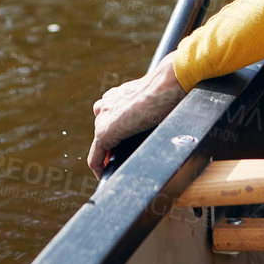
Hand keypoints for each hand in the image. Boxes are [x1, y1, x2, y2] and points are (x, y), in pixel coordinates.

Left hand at [88, 52, 186, 177]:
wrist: (165, 86)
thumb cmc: (168, 90)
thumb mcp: (155, 100)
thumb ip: (150, 108)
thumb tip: (165, 117)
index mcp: (118, 95)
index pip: (111, 116)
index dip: (118, 132)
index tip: (125, 143)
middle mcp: (106, 104)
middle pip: (105, 129)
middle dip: (112, 144)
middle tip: (123, 158)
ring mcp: (103, 118)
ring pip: (101, 142)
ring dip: (107, 154)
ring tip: (116, 165)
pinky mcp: (103, 133)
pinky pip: (95, 157)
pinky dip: (99, 168)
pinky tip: (105, 176)